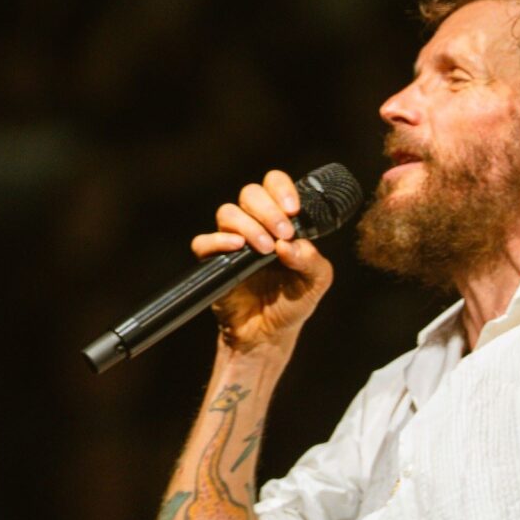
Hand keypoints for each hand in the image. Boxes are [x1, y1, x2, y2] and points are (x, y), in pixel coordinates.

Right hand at [190, 170, 333, 353]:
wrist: (270, 334)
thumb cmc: (293, 302)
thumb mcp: (316, 281)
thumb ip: (311, 260)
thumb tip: (290, 244)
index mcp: (280, 221)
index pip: (274, 185)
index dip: (282, 189)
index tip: (293, 210)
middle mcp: (254, 225)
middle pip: (250, 193)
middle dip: (268, 210)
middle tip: (283, 233)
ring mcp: (231, 241)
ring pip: (227, 212)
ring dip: (249, 226)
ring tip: (266, 250)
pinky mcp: (212, 262)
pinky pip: (204, 242)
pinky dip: (218, 241)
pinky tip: (238, 249)